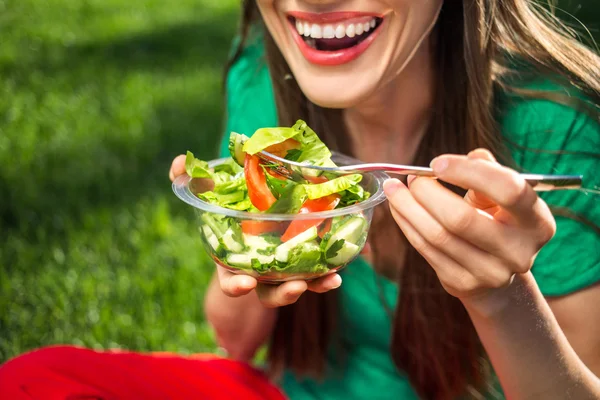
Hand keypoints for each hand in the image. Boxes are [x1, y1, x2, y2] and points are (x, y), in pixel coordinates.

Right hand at [169, 154, 342, 307]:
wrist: (258, 195)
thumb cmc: (231, 197)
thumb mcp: (213, 187)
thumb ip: (194, 177)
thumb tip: (176, 168)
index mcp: (234, 259)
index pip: (231, 281)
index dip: (236, 286)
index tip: (246, 284)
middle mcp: (259, 268)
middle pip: (268, 293)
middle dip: (282, 295)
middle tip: (295, 287)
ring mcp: (283, 266)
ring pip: (297, 285)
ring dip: (314, 286)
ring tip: (330, 281)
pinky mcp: (305, 258)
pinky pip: (318, 269)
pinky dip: (329, 271)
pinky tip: (341, 268)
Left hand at [384, 149, 555, 300]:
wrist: (497, 270)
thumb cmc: (496, 219)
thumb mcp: (500, 197)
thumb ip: (489, 172)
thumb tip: (473, 156)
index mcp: (537, 221)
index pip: (508, 190)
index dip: (469, 173)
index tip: (437, 162)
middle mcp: (519, 251)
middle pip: (462, 219)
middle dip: (427, 193)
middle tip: (411, 177)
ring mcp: (492, 273)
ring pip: (438, 236)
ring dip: (408, 208)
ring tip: (394, 189)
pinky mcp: (464, 284)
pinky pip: (427, 250)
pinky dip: (407, 225)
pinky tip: (398, 209)